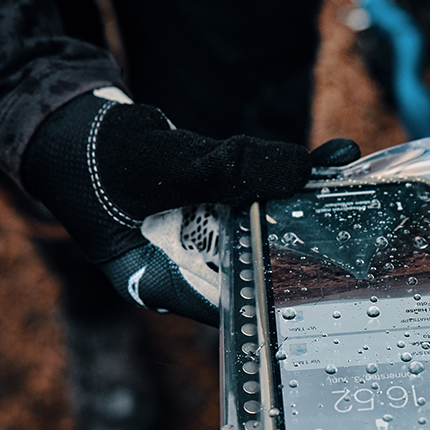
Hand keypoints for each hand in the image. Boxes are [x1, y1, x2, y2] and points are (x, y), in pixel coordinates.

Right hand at [22, 89, 359, 323]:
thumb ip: (230, 170)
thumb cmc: (95, 161)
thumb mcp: (161, 167)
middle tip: (358, 229)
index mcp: (167, 284)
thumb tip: (304, 169)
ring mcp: (203, 238)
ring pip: (264, 226)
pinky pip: (257, 197)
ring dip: (305, 203)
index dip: (285, 284)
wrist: (71, 129)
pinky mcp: (214, 208)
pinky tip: (330, 159)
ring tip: (354, 186)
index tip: (334, 270)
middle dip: (307, 243)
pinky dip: (288, 177)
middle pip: (259, 262)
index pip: (239, 300)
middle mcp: (190, 269)